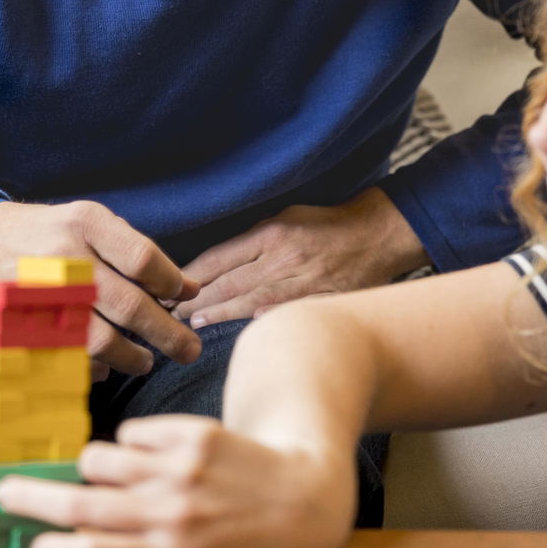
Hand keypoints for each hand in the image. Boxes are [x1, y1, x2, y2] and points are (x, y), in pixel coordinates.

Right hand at [0, 201, 200, 374]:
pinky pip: (68, 357)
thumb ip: (134, 251)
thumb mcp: (88, 221)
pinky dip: (92, 368)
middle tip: (190, 349)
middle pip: (129, 305)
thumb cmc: (49, 233)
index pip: (143, 259)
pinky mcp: (23, 326)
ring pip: (100, 340)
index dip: (172, 283)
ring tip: (147, 362)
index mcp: (85, 223)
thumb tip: (187, 288)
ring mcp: (42, 295)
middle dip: (167, 333)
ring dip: (132, 357)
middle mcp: (64, 258)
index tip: (187, 296)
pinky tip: (106, 367)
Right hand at [0, 415, 355, 547]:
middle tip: (3, 489)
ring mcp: (182, 469)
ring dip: (91, 466)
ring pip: (100, 457)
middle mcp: (171, 514)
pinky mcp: (195, 433)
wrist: (304, 500)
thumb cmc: (240, 547)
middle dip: (31, 497)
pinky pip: (134, 432)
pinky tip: (155, 455)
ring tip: (104, 473)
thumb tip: (73, 546)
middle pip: (78, 505)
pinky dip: (131, 442)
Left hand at [172, 187, 428, 327]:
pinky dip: (257, 323)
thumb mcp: (287, 215)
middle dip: (195, 299)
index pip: (219, 258)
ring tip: (193, 323)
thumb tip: (217, 262)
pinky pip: (282, 315)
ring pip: (249, 304)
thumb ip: (254, 238)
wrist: (378, 234)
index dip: (190, 276)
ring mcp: (301, 283)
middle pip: (228, 284)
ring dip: (218, 314)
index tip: (168, 288)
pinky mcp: (318, 301)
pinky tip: (239, 332)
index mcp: (271, 233)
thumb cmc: (328, 222)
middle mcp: (282, 259)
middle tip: (168, 312)